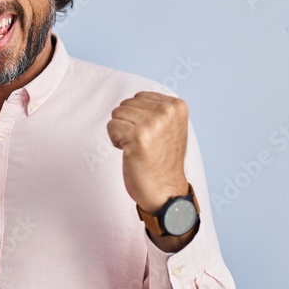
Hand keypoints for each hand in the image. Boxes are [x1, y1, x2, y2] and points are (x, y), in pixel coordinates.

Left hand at [107, 91, 188, 212]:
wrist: (165, 191)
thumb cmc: (162, 161)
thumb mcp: (169, 127)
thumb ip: (157, 110)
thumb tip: (134, 99)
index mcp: (177, 106)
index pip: (139, 97)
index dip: (138, 117)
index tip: (150, 136)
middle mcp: (167, 111)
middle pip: (126, 104)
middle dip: (128, 124)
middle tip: (143, 144)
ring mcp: (153, 123)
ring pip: (117, 114)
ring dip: (121, 133)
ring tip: (137, 148)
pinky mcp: (138, 136)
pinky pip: (111, 126)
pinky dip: (115, 141)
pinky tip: (130, 153)